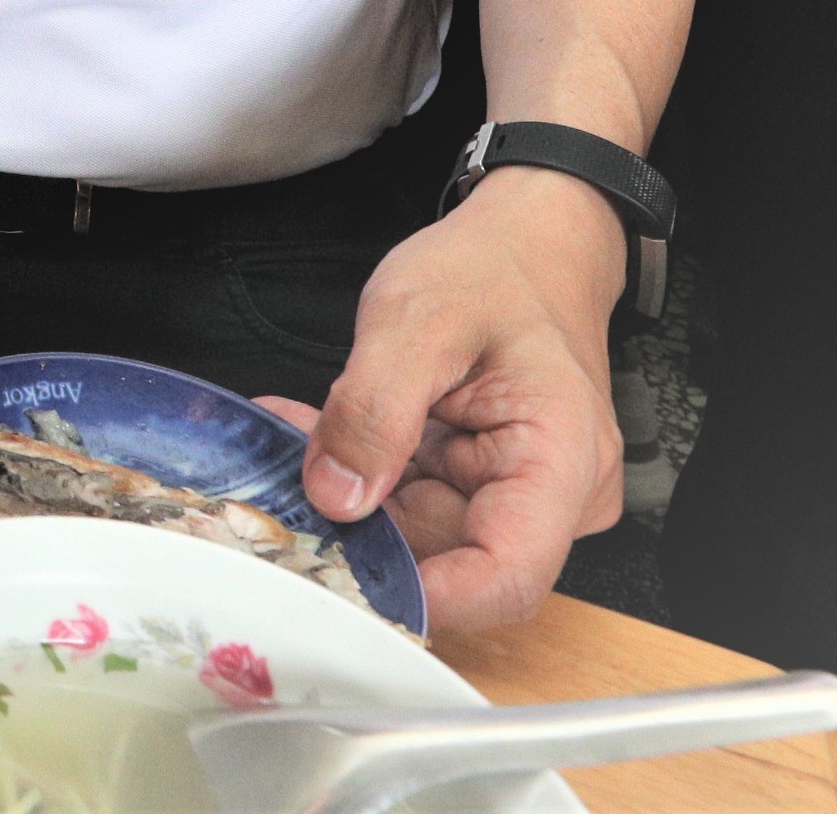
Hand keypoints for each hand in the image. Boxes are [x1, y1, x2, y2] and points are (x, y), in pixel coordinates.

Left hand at [256, 171, 628, 633]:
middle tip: (276, 497)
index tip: (337, 578)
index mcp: (560, 464)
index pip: (505, 579)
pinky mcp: (477, 480)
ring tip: (281, 445)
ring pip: (419, 533)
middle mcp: (549, 496)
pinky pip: (410, 500)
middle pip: (451, 561)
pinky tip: (304, 434)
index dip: (425, 598)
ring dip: (347, 501)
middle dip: (360, 536)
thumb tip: (334, 498)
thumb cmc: (494, 268)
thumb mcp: (419, 319)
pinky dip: (357, 474)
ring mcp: (512, 492)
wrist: (528, 238)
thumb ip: (373, 409)